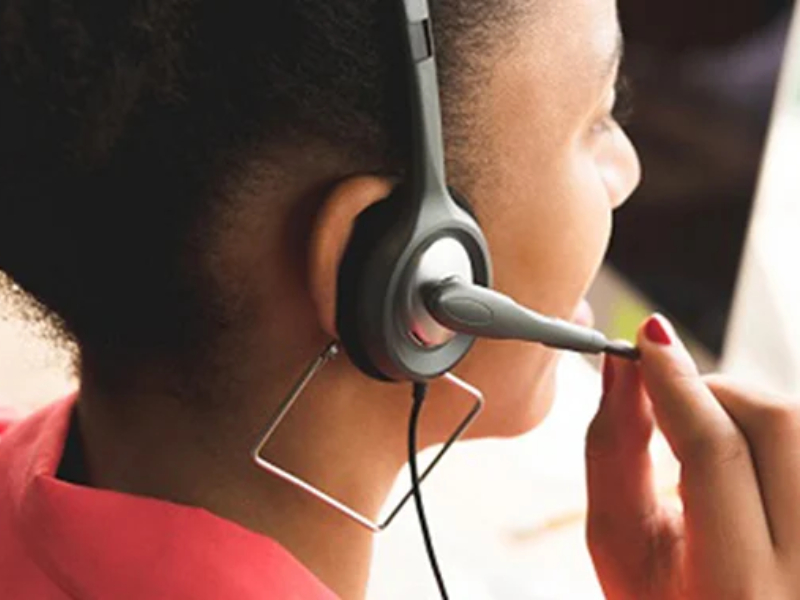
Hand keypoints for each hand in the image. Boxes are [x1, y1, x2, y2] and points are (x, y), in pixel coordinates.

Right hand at [585, 314, 799, 599]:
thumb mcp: (617, 541)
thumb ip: (612, 446)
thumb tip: (624, 364)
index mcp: (735, 585)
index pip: (714, 453)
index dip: (676, 383)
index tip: (648, 339)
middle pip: (780, 424)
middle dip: (717, 391)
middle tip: (675, 404)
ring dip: (749, 411)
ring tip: (707, 447)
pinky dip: (774, 435)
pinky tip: (744, 468)